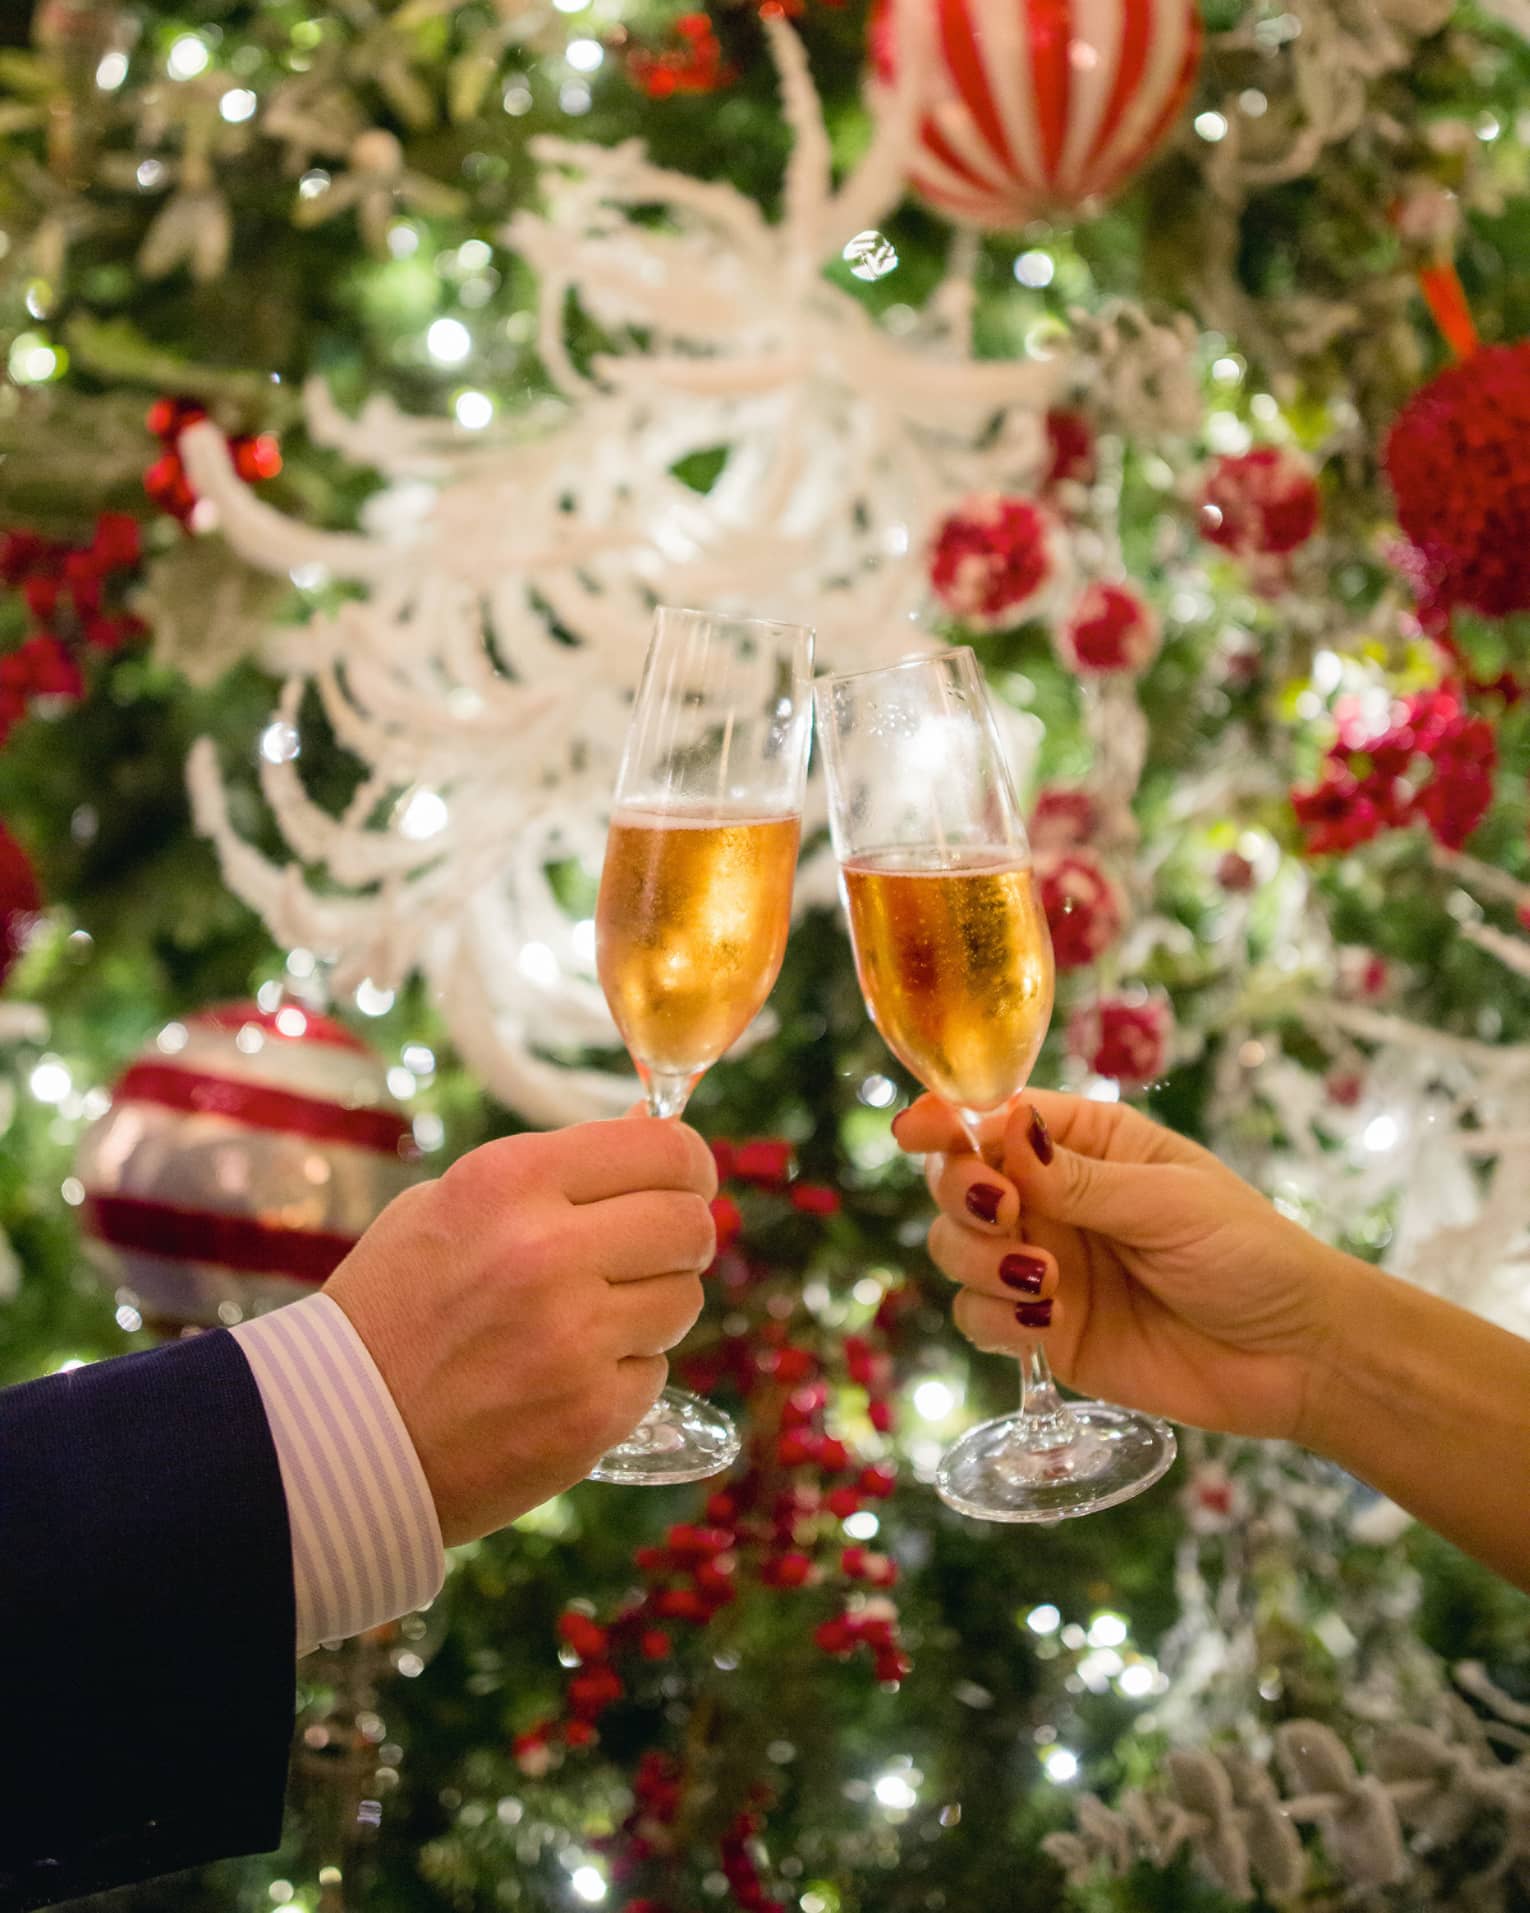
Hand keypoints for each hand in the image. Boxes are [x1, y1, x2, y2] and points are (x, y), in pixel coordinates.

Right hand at [325, 1119, 717, 1544]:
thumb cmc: (393, 1308)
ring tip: (586, 1322)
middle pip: (690, 1222)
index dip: (687, 1163)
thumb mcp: (456, 1206)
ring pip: (684, 1299)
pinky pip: (655, 1372)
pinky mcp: (590, 1413)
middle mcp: (547, 1251)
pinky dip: (623, 1375)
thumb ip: (561, 1168)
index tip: (684, 1179)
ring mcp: (573, 1337)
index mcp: (508, 1181)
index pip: (663, 1147)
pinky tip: (563, 1378)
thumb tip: (654, 1122)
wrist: (336, 1438)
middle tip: (649, 1253)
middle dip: (681, 1235)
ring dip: (653, 1307)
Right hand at [893, 1090, 1357, 1442]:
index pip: (995, 1120)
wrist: (1296, 1357)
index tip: (915, 1132)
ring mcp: (1043, 1266)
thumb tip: (1005, 1129)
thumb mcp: (1170, 1202)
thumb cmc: (1250, 1254)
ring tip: (1045, 1282)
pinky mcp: (1046, 1332)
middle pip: (959, 1182)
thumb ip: (1080, 1178)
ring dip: (978, 1262)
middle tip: (1006, 1216)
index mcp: (1086, 1147)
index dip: (947, 1121)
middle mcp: (1053, 1200)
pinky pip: (979, 1318)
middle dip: (963, 1196)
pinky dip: (997, 1320)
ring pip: (956, 1250)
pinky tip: (1048, 1322)